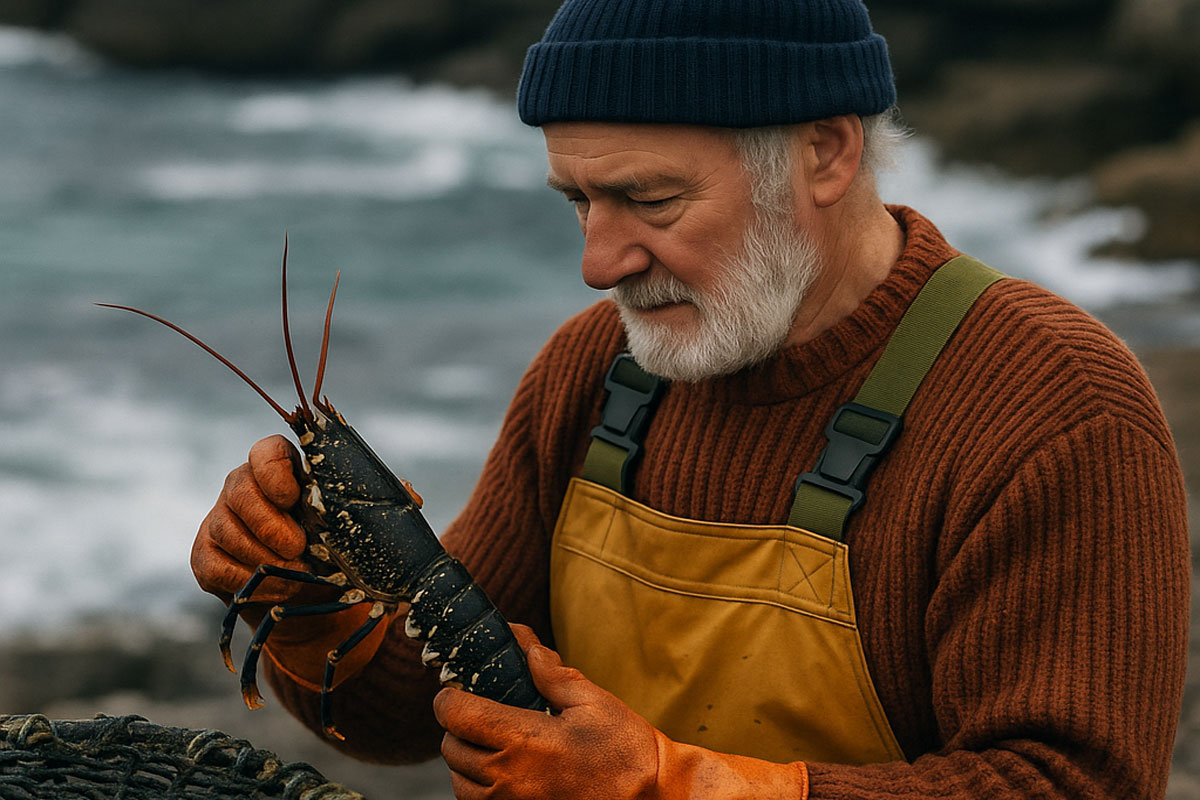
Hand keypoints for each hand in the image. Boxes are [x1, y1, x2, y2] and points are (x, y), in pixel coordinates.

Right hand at [192, 435, 387, 686]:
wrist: (313, 601)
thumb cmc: (338, 550)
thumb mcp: (363, 525)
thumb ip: (381, 505)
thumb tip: (413, 495)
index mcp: (283, 469)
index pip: (266, 450)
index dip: (273, 469)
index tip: (292, 495)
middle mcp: (245, 488)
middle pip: (239, 488)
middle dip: (269, 522)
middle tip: (299, 548)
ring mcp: (220, 520)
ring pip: (226, 528)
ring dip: (262, 556)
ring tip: (297, 574)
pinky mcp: (206, 556)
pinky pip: (212, 564)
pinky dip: (243, 579)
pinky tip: (274, 589)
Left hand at [435, 625, 810, 799]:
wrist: (652, 798)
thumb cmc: (626, 749)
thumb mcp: (591, 700)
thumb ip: (550, 672)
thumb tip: (521, 642)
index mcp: (524, 741)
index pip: (455, 714)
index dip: (450, 696)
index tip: (460, 688)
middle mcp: (509, 778)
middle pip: (451, 748)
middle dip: (459, 726)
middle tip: (482, 712)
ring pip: (459, 782)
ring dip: (467, 760)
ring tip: (494, 744)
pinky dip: (480, 787)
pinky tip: (506, 771)